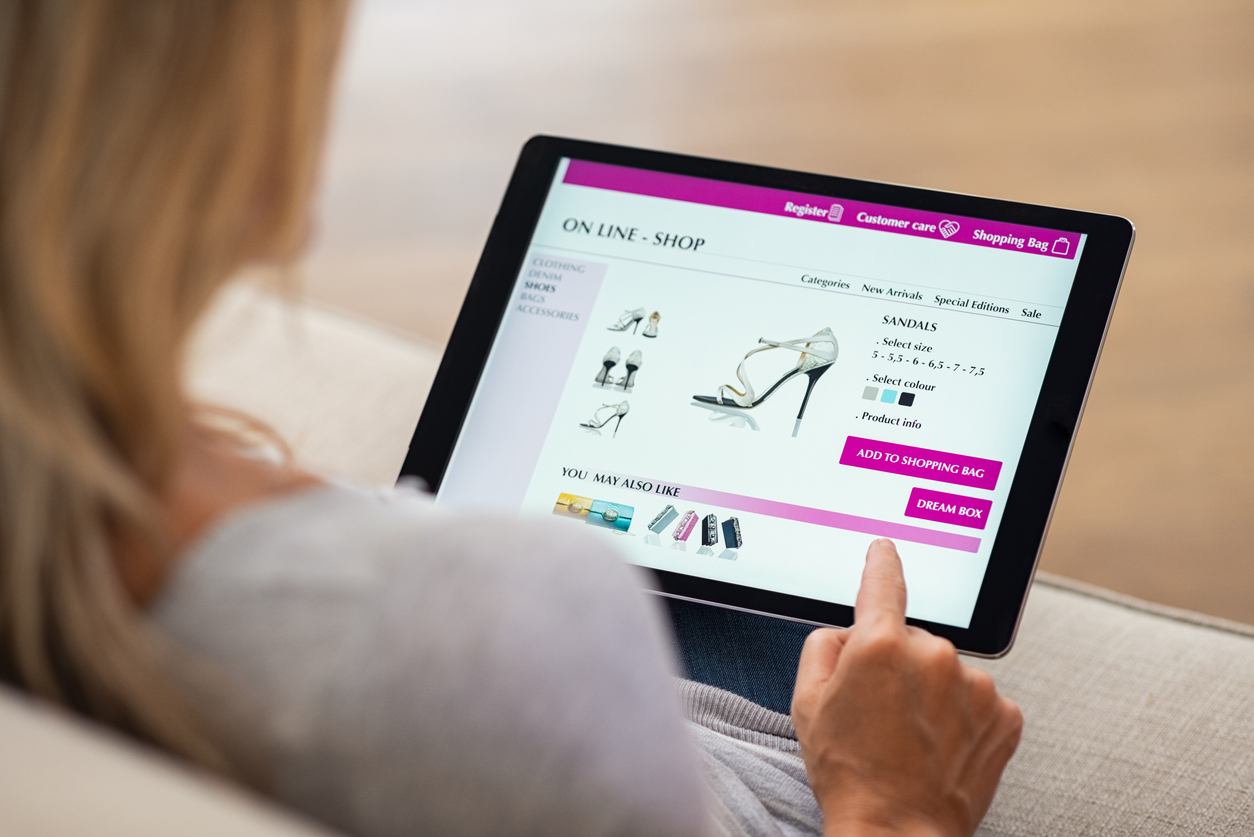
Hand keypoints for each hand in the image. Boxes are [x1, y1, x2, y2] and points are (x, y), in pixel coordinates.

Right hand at [791, 539, 1022, 836]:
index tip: (885, 548)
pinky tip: (940, 745)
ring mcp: (975, 685)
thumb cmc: (849, 772)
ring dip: (932, 692)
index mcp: (881, 645)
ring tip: (911, 737)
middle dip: (897, 664)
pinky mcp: (1004, 714)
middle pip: (912, 638)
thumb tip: (845, 634)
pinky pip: (978, 699)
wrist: (897, 830)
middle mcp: (934, 655)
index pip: (883, 584)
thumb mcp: (806, 703)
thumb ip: (822, 648)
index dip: (881, 562)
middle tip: (879, 713)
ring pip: (947, 670)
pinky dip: (962, 716)